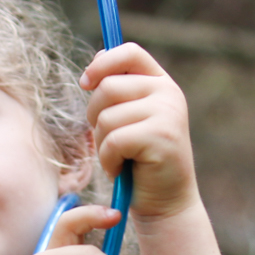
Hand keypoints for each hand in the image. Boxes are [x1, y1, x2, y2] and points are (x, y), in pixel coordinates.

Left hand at [80, 44, 198, 222]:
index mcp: (161, 83)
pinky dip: (108, 160)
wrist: (165, 202)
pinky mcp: (161, 137)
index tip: (85, 83)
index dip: (102, 63)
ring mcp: (168, 113)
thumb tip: (95, 60)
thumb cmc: (139, 162)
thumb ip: (117, 90)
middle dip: (95, 117)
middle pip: (107, 87)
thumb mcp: (128, 119)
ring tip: (119, 158)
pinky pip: (113, 140)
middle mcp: (169, 93)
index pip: (129, 51)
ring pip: (106, 116)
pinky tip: (121, 169)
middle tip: (109, 141)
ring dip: (102, 144)